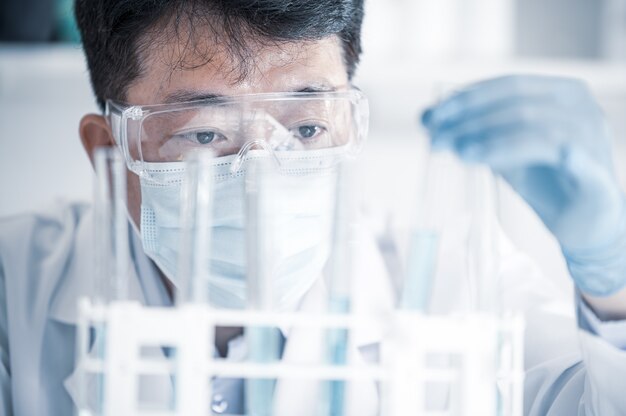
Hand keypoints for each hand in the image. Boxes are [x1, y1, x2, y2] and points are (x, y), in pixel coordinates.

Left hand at [422, 75, 625, 295]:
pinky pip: (549, 150)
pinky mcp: (593, 165)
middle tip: (435, 136)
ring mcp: (590, 132)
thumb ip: (476, 133)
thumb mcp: (505, 152)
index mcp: (560, 93)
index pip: (507, 85)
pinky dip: (511, 149)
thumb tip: (429, 119)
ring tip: (454, 151)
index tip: (430, 116)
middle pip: (514, 100)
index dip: (466, 98)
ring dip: (484, 135)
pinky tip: (480, 156)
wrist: (584, 227)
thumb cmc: (546, 184)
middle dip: (468, 117)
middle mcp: (579, 105)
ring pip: (528, 121)